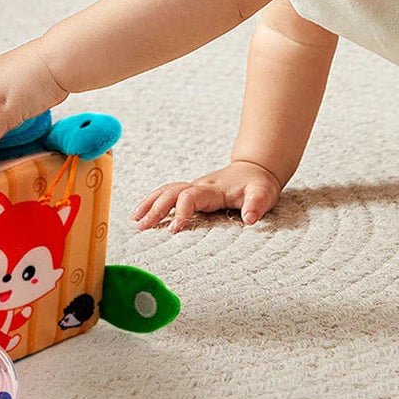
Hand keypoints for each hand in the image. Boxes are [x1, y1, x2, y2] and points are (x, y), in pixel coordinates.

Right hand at [130, 160, 281, 232]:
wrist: (254, 169)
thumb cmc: (258, 184)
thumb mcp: (263, 193)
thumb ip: (256, 204)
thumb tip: (250, 219)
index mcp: (212, 189)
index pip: (190, 197)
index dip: (181, 212)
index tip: (173, 230)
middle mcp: (199, 186)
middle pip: (171, 193)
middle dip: (155, 209)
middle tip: (141, 227)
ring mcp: (193, 188)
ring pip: (166, 191)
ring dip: (150, 203)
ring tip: (135, 219)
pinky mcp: (192, 192)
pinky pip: (168, 194)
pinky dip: (153, 201)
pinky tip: (143, 213)